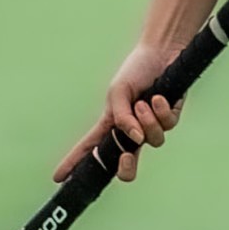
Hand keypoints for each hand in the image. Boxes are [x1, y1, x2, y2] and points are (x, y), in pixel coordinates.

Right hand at [53, 41, 182, 184]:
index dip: (75, 164)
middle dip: (127, 167)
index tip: (58, 178)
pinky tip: (158, 97)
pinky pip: (167, 125)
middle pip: (128, 164)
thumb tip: (135, 139)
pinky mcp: (170, 117)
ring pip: (153, 141)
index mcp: (112, 124)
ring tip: (144, 102)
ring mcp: (152, 126)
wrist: (162, 51)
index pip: (91, 148)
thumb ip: (121, 117)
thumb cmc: (136, 70)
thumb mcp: (119, 92)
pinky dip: (161, 111)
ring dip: (147, 121)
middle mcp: (132, 130)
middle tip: (125, 157)